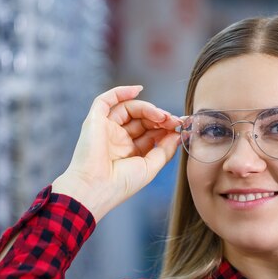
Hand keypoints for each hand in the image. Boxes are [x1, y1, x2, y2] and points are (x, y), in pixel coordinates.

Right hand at [52, 85, 182, 221]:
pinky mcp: (95, 121)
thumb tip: (177, 134)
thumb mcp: (151, 166)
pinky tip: (138, 90)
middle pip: (143, 119)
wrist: (96, 188)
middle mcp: (119, 139)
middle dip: (161, 118)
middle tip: (174, 121)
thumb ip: (165, 150)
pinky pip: (106, 100)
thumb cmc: (122, 183)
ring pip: (130, 109)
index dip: (167, 127)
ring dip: (148, 109)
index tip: (182, 125)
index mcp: (131, 152)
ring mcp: (107, 129)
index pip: (152, 133)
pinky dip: (121, 92)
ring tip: (162, 116)